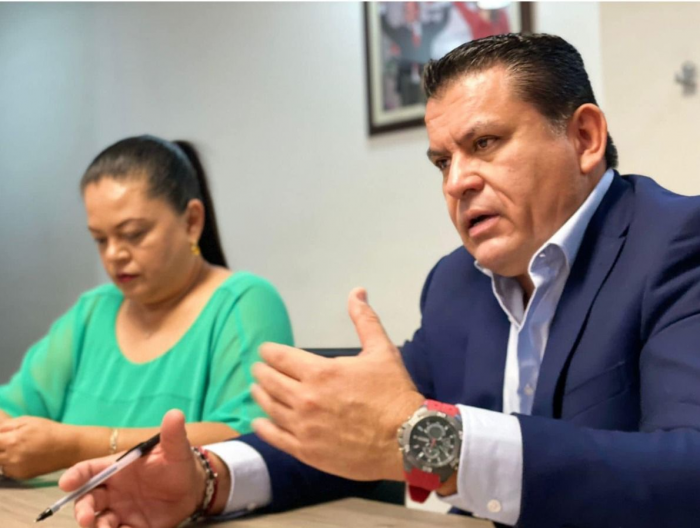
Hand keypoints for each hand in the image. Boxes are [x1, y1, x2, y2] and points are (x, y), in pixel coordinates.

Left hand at [0, 416, 77, 478]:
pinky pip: (7, 470)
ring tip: (18, 449)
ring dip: (2, 456)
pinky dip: (10, 464)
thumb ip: (6, 426)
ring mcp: (16, 468)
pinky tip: (22, 457)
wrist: (67, 447)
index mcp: (12, 440)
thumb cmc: (49, 431)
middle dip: (0, 448)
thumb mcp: (28, 421)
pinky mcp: (21, 476)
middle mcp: (12, 457)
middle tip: (9, 443)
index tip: (2, 438)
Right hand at [59, 410, 205, 527]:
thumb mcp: (176, 448)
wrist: (193, 488)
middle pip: (87, 499)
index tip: (66, 483)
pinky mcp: (132, 527)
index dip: (76, 475)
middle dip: (81, 508)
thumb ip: (172, 434)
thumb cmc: (177, 463)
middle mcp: (113, 491)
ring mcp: (120, 511)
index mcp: (117, 468)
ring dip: (95, 526)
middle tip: (85, 517)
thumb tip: (175, 413)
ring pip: (98, 521)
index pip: (89, 470)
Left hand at [252, 287, 423, 481]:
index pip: (281, 357)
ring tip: (256, 390)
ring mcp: (304, 427)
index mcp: (321, 372)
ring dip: (259, 395)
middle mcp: (306, 398)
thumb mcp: (382, 351)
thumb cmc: (394, 394)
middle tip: (258, 369)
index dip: (269, 352)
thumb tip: (357, 292)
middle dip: (262, 372)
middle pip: (270, 381)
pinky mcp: (306, 451)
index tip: (266, 350)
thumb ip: (364, 320)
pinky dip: (263, 427)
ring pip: (269, 408)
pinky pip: (275, 437)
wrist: (406, 441)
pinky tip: (259, 421)